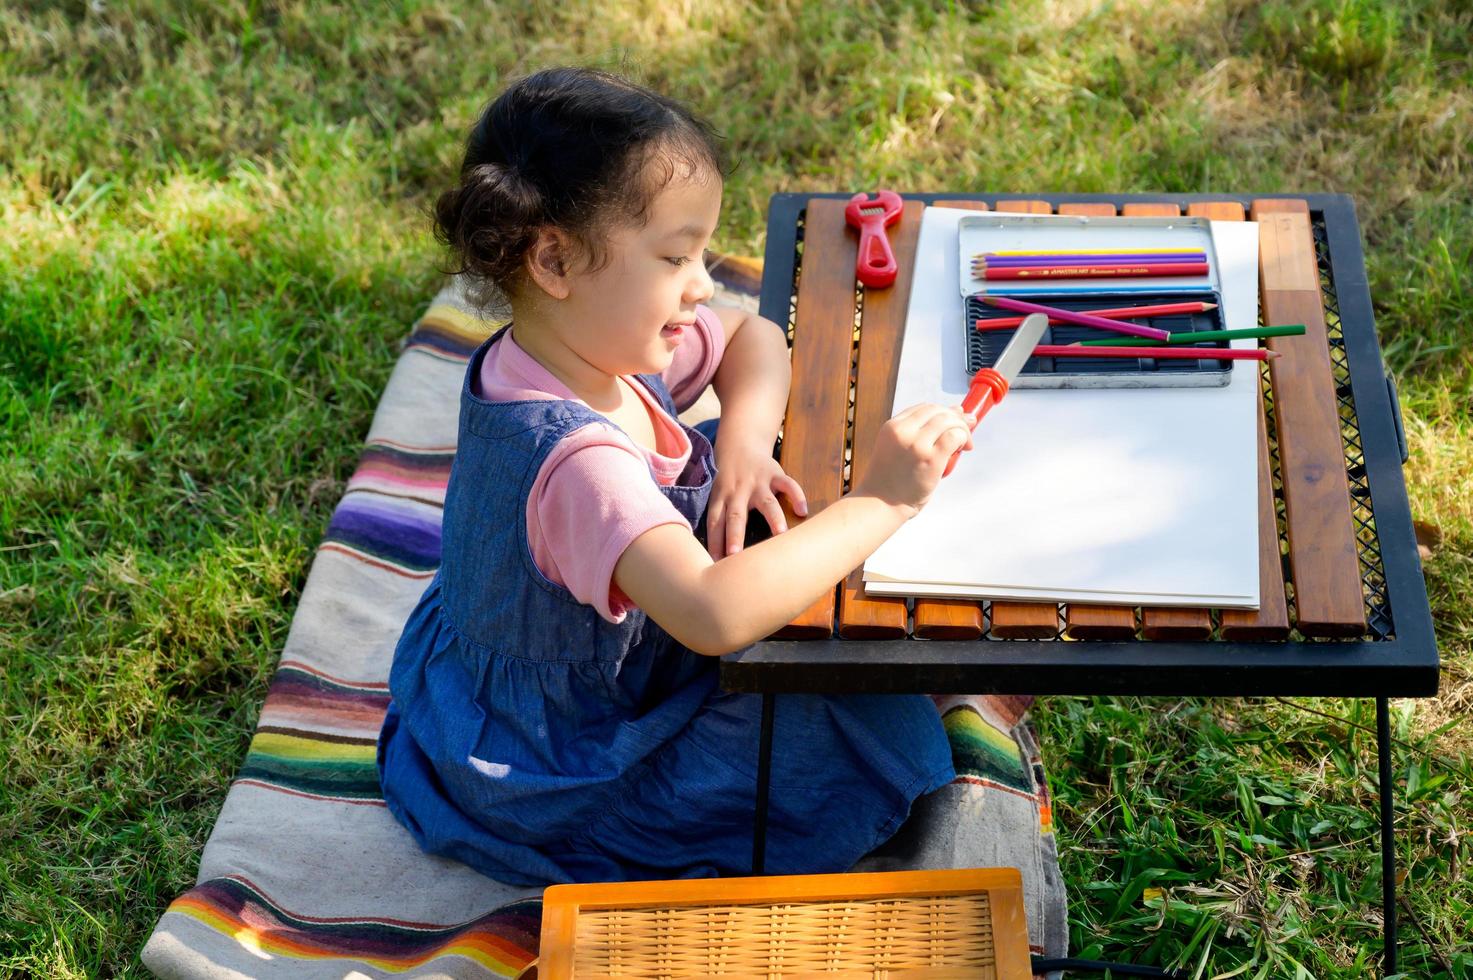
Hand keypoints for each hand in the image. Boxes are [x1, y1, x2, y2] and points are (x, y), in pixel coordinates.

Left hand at [705, 443, 807, 558]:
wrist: (740, 445)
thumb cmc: (728, 483)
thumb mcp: (717, 497)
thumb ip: (719, 522)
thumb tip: (715, 558)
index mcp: (721, 499)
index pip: (715, 523)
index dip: (714, 543)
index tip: (715, 565)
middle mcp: (738, 492)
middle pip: (736, 515)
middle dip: (735, 535)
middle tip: (735, 556)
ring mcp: (758, 482)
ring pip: (765, 502)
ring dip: (772, 517)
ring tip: (780, 534)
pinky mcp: (775, 474)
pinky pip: (788, 484)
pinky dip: (796, 495)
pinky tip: (803, 511)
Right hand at [853, 403, 971, 515]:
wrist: (880, 503)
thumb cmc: (891, 480)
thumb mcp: (897, 448)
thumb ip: (919, 432)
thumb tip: (955, 411)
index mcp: (892, 427)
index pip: (924, 408)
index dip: (944, 411)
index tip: (955, 419)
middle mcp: (903, 431)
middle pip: (938, 411)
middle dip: (957, 418)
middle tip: (966, 431)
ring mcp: (917, 444)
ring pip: (949, 421)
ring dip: (962, 429)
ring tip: (964, 444)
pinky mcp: (931, 458)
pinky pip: (955, 437)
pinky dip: (963, 439)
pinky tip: (962, 449)